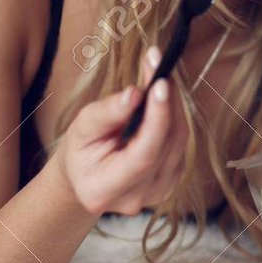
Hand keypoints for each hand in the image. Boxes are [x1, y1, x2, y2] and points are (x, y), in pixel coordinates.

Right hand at [54, 45, 189, 215]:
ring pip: (179, 142)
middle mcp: (136, 198)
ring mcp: (157, 193)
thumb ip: (108, 113)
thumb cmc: (80, 150)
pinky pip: (180, 144)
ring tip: (156, 74)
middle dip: (166, 100)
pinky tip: (160, 99)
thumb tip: (136, 94)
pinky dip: (173, 116)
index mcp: (104, 189)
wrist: (86, 175)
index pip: (144, 156)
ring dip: (172, 104)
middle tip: (157, 63)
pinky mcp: (171, 181)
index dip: (157, 119)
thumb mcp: (82, 127)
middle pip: (167, 145)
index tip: (160, 83)